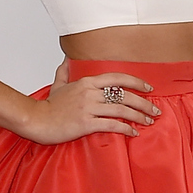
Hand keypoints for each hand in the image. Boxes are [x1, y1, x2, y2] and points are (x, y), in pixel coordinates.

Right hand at [23, 70, 160, 144]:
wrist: (36, 120)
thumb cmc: (48, 106)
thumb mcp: (58, 85)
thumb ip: (64, 71)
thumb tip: (67, 59)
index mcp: (87, 82)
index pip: (118, 78)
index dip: (136, 82)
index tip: (148, 88)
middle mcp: (90, 93)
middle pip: (124, 95)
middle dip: (144, 103)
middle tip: (155, 110)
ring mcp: (88, 108)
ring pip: (121, 110)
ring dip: (139, 116)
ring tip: (148, 122)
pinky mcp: (85, 124)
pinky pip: (111, 125)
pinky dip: (125, 129)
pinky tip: (133, 132)